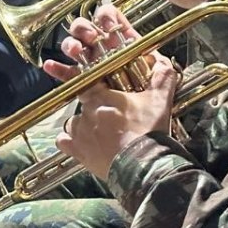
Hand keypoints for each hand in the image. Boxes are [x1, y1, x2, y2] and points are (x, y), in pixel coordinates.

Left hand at [42, 6, 177, 179]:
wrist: (143, 165)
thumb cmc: (149, 132)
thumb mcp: (160, 101)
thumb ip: (161, 78)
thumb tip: (165, 63)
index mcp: (101, 96)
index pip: (89, 82)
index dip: (96, 89)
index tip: (102, 94)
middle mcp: (86, 111)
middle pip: (83, 105)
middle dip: (95, 110)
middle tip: (112, 120)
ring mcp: (79, 131)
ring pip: (73, 122)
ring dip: (83, 126)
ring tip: (101, 134)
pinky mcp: (76, 150)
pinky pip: (63, 142)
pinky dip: (71, 143)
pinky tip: (84, 145)